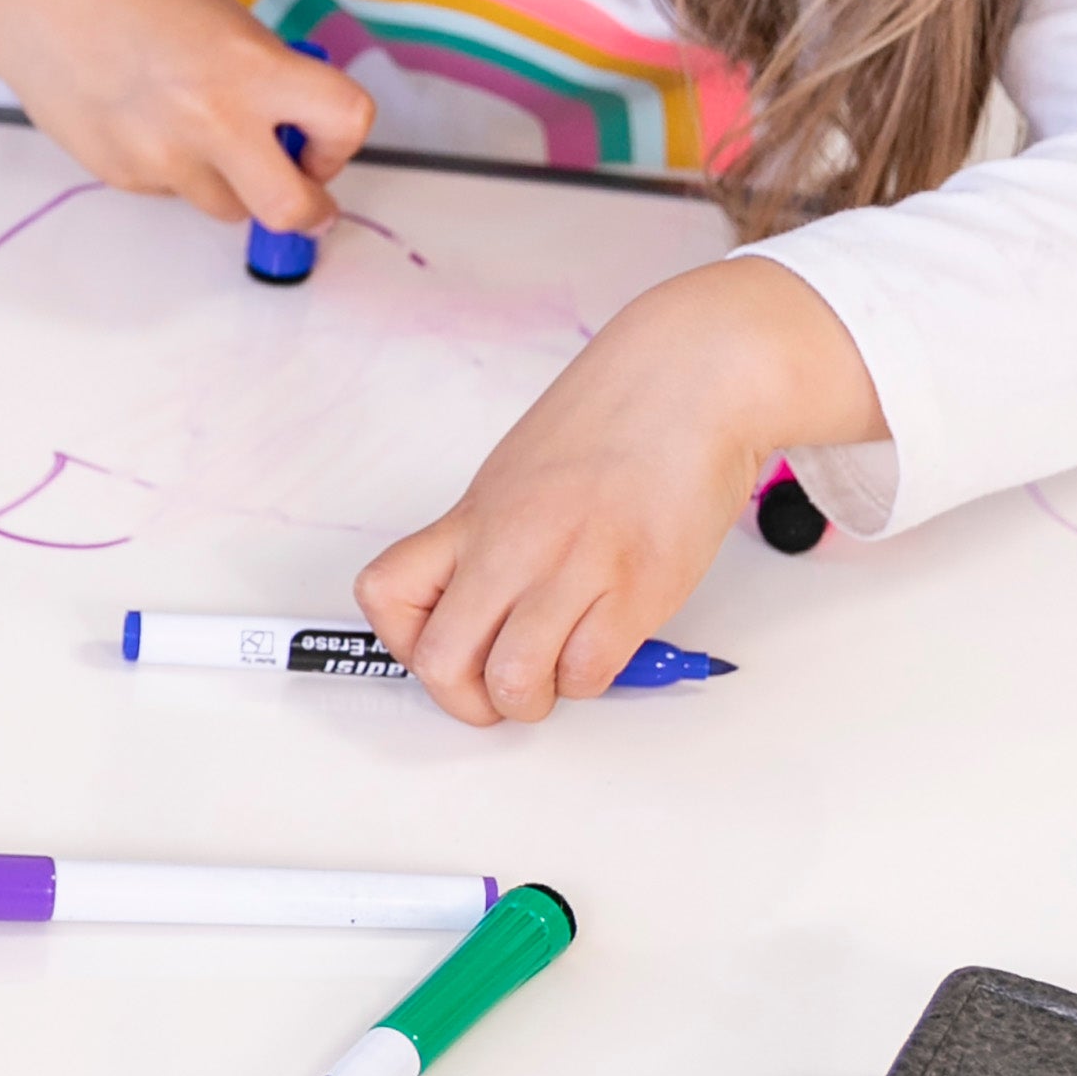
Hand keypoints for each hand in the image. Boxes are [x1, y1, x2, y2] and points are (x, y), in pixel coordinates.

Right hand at [0, 0, 372, 232]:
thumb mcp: (226, 21)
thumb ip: (266, 79)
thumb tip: (287, 134)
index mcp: (252, 69)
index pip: (345, 123)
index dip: (343, 141)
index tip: (323, 142)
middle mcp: (212, 124)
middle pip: (290, 209)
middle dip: (306, 210)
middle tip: (303, 198)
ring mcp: (162, 160)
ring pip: (225, 207)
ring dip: (229, 183)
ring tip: (193, 130)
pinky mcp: (120, 177)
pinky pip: (169, 191)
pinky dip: (170, 167)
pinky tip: (140, 120)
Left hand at [358, 260, 881, 724]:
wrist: (692, 375)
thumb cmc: (612, 421)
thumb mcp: (516, 476)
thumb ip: (491, 540)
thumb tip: (483, 613)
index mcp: (471, 517)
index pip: (384, 594)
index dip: (403, 642)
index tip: (438, 647)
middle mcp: (510, 544)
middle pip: (440, 661)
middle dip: (466, 700)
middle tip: (497, 692)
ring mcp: (573, 566)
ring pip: (515, 682)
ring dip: (532, 700)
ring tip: (555, 674)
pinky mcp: (640, 586)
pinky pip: (591, 671)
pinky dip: (591, 680)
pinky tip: (602, 647)